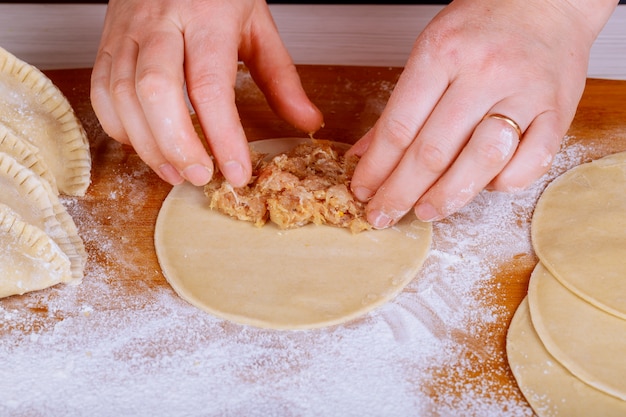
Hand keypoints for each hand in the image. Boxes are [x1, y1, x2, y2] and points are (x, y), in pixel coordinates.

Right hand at [91, 0, 322, 187]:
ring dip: (147, 144)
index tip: (237, 172)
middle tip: (200, 175)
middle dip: (177, 144)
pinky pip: (101, 90)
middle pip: (156, 91)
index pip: (210, 85)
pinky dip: (119, 127)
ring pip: (122, 94)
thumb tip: (306, 120)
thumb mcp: (257, 24)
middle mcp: (161, 22)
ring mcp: (127, 30)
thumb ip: (281, 76)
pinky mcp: (107, 40)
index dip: (223, 136)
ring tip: (175, 172)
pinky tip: (145, 145)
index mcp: (206, 16)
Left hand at [349, 0, 617, 226]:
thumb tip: (365, 156)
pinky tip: (482, 187)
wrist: (547, 1)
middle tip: (383, 214)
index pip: (399, 127)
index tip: (362, 191)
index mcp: (442, 53)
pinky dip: (501, 185)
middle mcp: (484, 73)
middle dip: (400, 193)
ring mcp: (524, 93)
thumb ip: (399, 107)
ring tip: (425, 211)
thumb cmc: (483, 26)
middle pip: (432, 152)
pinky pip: (529, 164)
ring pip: (479, 163)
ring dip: (446, 197)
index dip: (376, 168)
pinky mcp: (558, 111)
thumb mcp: (429, 50)